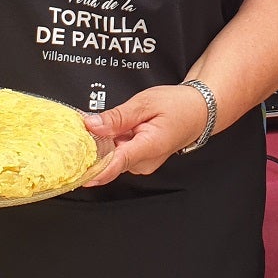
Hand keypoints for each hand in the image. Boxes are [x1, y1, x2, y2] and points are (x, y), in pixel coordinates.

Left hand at [81, 83, 207, 186]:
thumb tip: (91, 125)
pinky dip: (112, 143)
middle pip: (109, 159)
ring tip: (108, 123)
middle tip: (88, 124)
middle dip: (95, 144)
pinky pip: (119, 154)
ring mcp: (142, 164)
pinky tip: (116, 130)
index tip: (78, 174)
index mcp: (149, 147)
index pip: (116, 164)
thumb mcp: (145, 102)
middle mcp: (144, 162)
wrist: (199, 111)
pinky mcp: (139, 162)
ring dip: (105, 143)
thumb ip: (117, 116)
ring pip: (112, 156)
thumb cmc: (178, 105)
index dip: (95, 170)